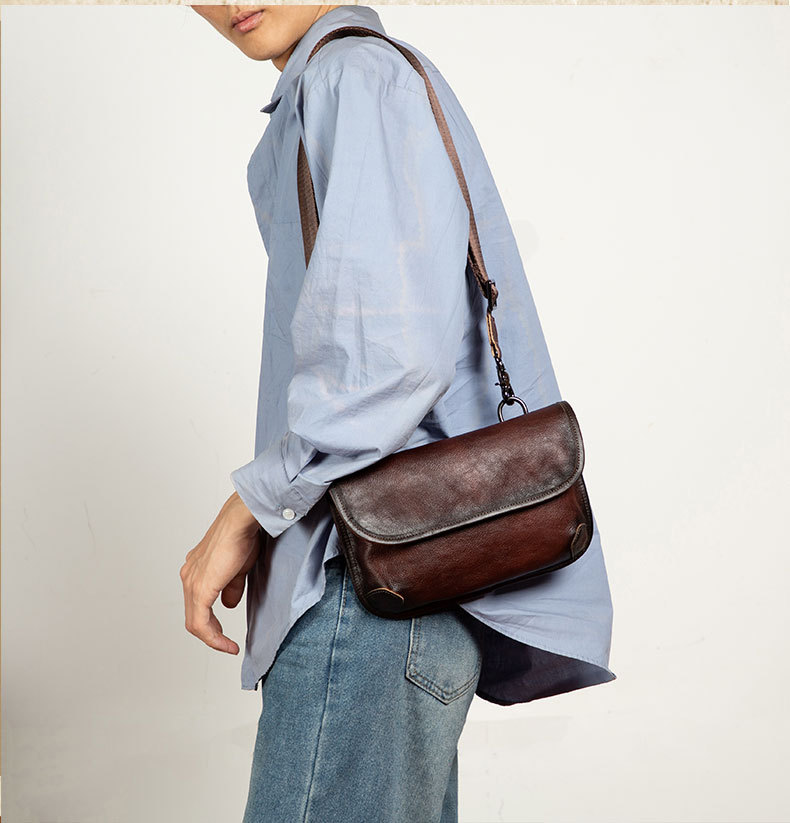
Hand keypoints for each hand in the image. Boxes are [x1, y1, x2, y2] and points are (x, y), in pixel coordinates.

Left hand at [180, 492, 262, 654]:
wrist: (241, 522)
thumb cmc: (243, 536)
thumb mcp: (238, 568)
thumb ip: (231, 587)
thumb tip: (228, 604)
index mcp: (196, 569)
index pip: (198, 604)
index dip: (211, 623)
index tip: (225, 634)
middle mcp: (189, 575)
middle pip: (194, 615)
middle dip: (212, 633)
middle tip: (227, 644)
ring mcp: (191, 582)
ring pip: (195, 621)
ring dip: (212, 637)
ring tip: (228, 646)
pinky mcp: (200, 589)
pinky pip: (200, 622)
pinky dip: (213, 637)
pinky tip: (226, 643)